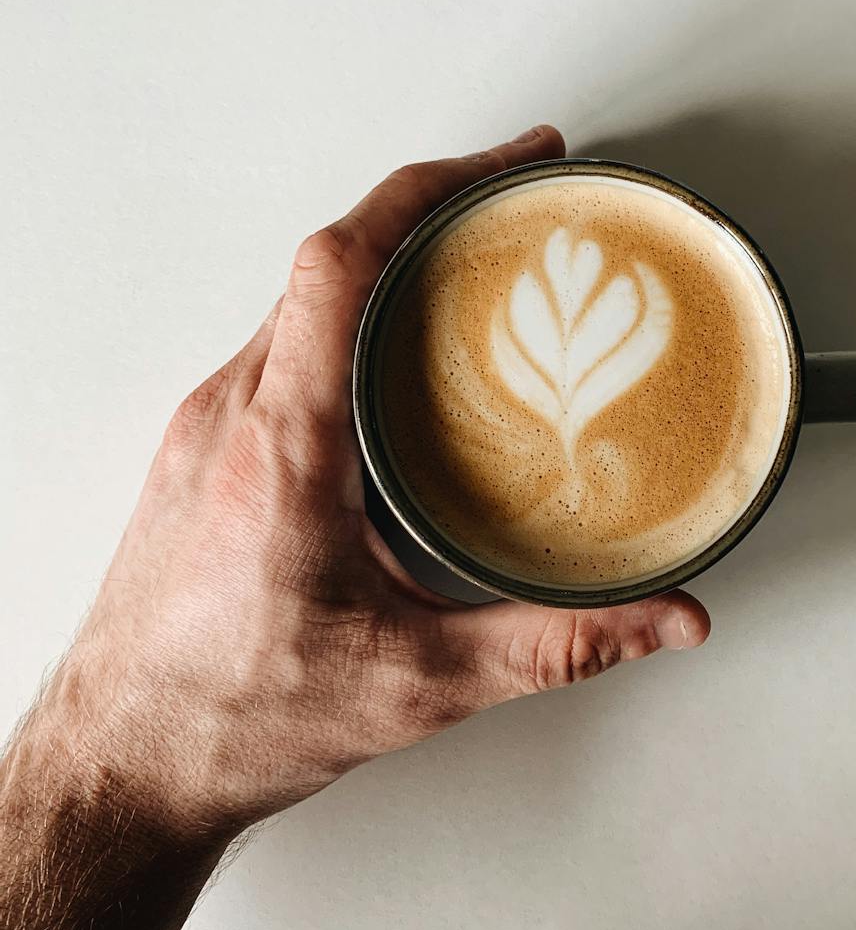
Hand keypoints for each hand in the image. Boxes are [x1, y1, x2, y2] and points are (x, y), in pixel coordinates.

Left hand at [58, 127, 708, 836]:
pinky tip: (400, 365)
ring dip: (387, 268)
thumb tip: (662, 621)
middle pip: (329, 261)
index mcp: (286, 446)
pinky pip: (281, 347)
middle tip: (516, 200)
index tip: (508, 166)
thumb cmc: (230, 719)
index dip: (430, 189)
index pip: (343, 263)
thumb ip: (557, 644)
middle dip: (431, 212)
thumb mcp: (418, 683)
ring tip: (473, 271)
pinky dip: (350, 322)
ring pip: (300, 303)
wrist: (119, 763)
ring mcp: (208, 428)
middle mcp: (234, 414)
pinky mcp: (204, 452)